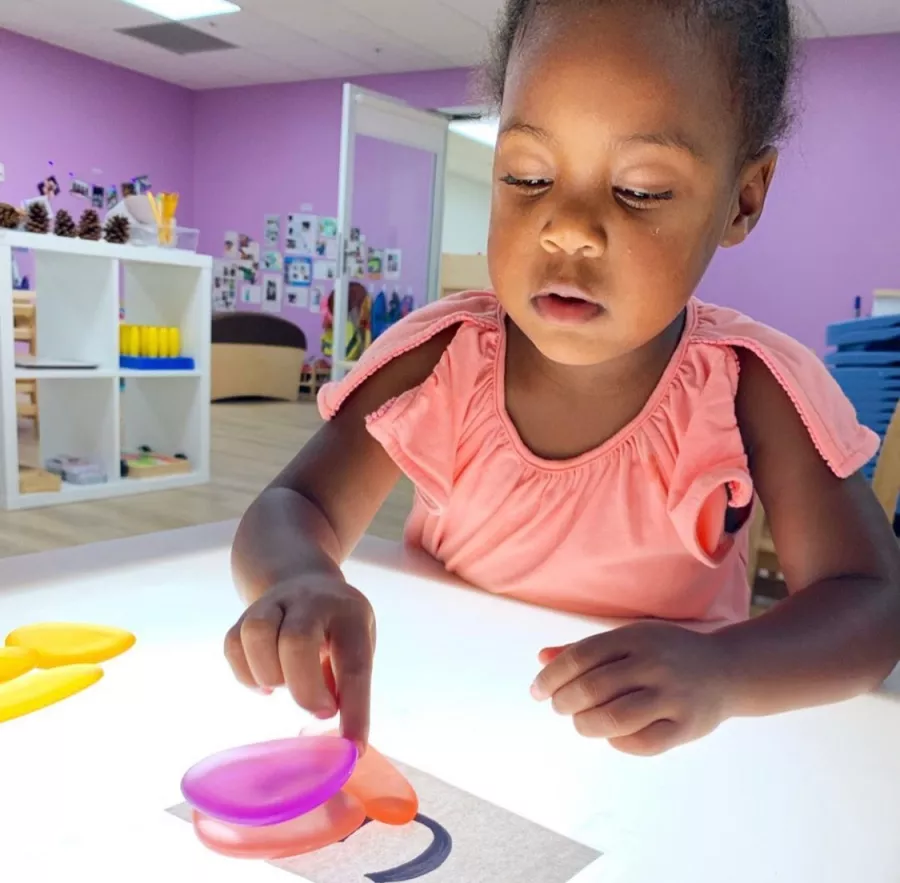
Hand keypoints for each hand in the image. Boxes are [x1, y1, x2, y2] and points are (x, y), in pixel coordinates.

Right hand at [224, 576, 375, 749]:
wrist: (302, 576)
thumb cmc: (337, 627)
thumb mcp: (357, 644)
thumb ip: (347, 684)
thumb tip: (337, 739)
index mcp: (350, 613)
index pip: (354, 664)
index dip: (355, 709)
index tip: (353, 746)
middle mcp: (311, 600)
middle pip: (297, 640)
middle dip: (304, 688)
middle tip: (319, 709)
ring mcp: (274, 602)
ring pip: (257, 634)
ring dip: (269, 675)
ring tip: (285, 685)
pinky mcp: (245, 613)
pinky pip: (234, 645)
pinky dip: (246, 674)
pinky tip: (265, 682)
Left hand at [531, 622, 729, 755]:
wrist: (728, 669)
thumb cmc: (666, 652)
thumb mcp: (629, 639)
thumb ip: (585, 649)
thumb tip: (541, 659)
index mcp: (635, 637)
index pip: (580, 657)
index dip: (551, 677)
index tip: (537, 691)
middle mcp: (653, 663)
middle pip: (592, 688)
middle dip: (564, 702)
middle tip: (559, 707)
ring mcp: (672, 695)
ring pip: (614, 718)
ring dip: (586, 725)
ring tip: (581, 722)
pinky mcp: (687, 726)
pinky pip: (642, 743)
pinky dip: (618, 742)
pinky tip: (612, 735)